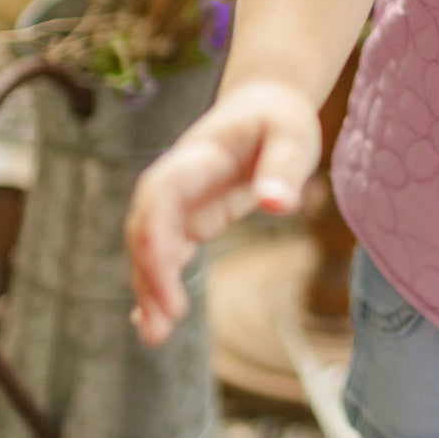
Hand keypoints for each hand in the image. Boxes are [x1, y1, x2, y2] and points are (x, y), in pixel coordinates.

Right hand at [125, 80, 320, 345]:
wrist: (264, 102)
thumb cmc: (279, 117)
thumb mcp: (292, 134)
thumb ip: (284, 167)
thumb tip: (277, 205)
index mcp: (199, 156)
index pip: (161, 196)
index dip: (155, 238)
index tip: (170, 280)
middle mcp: (179, 179)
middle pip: (146, 225)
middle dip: (147, 272)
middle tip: (162, 323)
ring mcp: (180, 200)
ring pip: (150, 244)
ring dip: (148, 286)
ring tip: (155, 335)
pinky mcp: (190, 216)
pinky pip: (164, 252)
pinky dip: (156, 283)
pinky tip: (153, 320)